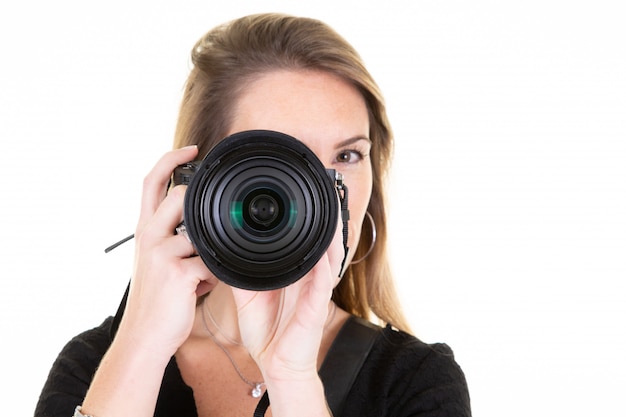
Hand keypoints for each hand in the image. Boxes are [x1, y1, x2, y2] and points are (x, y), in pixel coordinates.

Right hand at [117, 146, 217, 356]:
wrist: (144, 336)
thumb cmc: (156, 298)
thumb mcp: (156, 261)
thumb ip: (176, 237)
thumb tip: (204, 225)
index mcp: (144, 230)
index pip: (152, 182)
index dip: (171, 159)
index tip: (192, 148)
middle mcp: (149, 236)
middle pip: (181, 196)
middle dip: (200, 213)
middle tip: (201, 237)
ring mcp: (162, 253)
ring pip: (203, 233)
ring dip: (210, 255)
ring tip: (199, 276)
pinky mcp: (179, 272)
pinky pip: (213, 263)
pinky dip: (214, 276)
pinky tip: (200, 289)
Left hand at [231, 213, 344, 381]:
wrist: (274, 365)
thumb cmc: (266, 332)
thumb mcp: (248, 296)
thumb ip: (242, 274)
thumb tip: (226, 250)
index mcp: (295, 275)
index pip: (304, 244)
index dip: (306, 223)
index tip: (299, 201)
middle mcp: (309, 280)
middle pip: (323, 245)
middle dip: (325, 221)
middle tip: (323, 195)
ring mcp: (315, 293)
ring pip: (329, 258)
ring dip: (331, 235)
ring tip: (329, 212)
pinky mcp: (316, 308)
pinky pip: (324, 282)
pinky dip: (326, 264)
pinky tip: (326, 248)